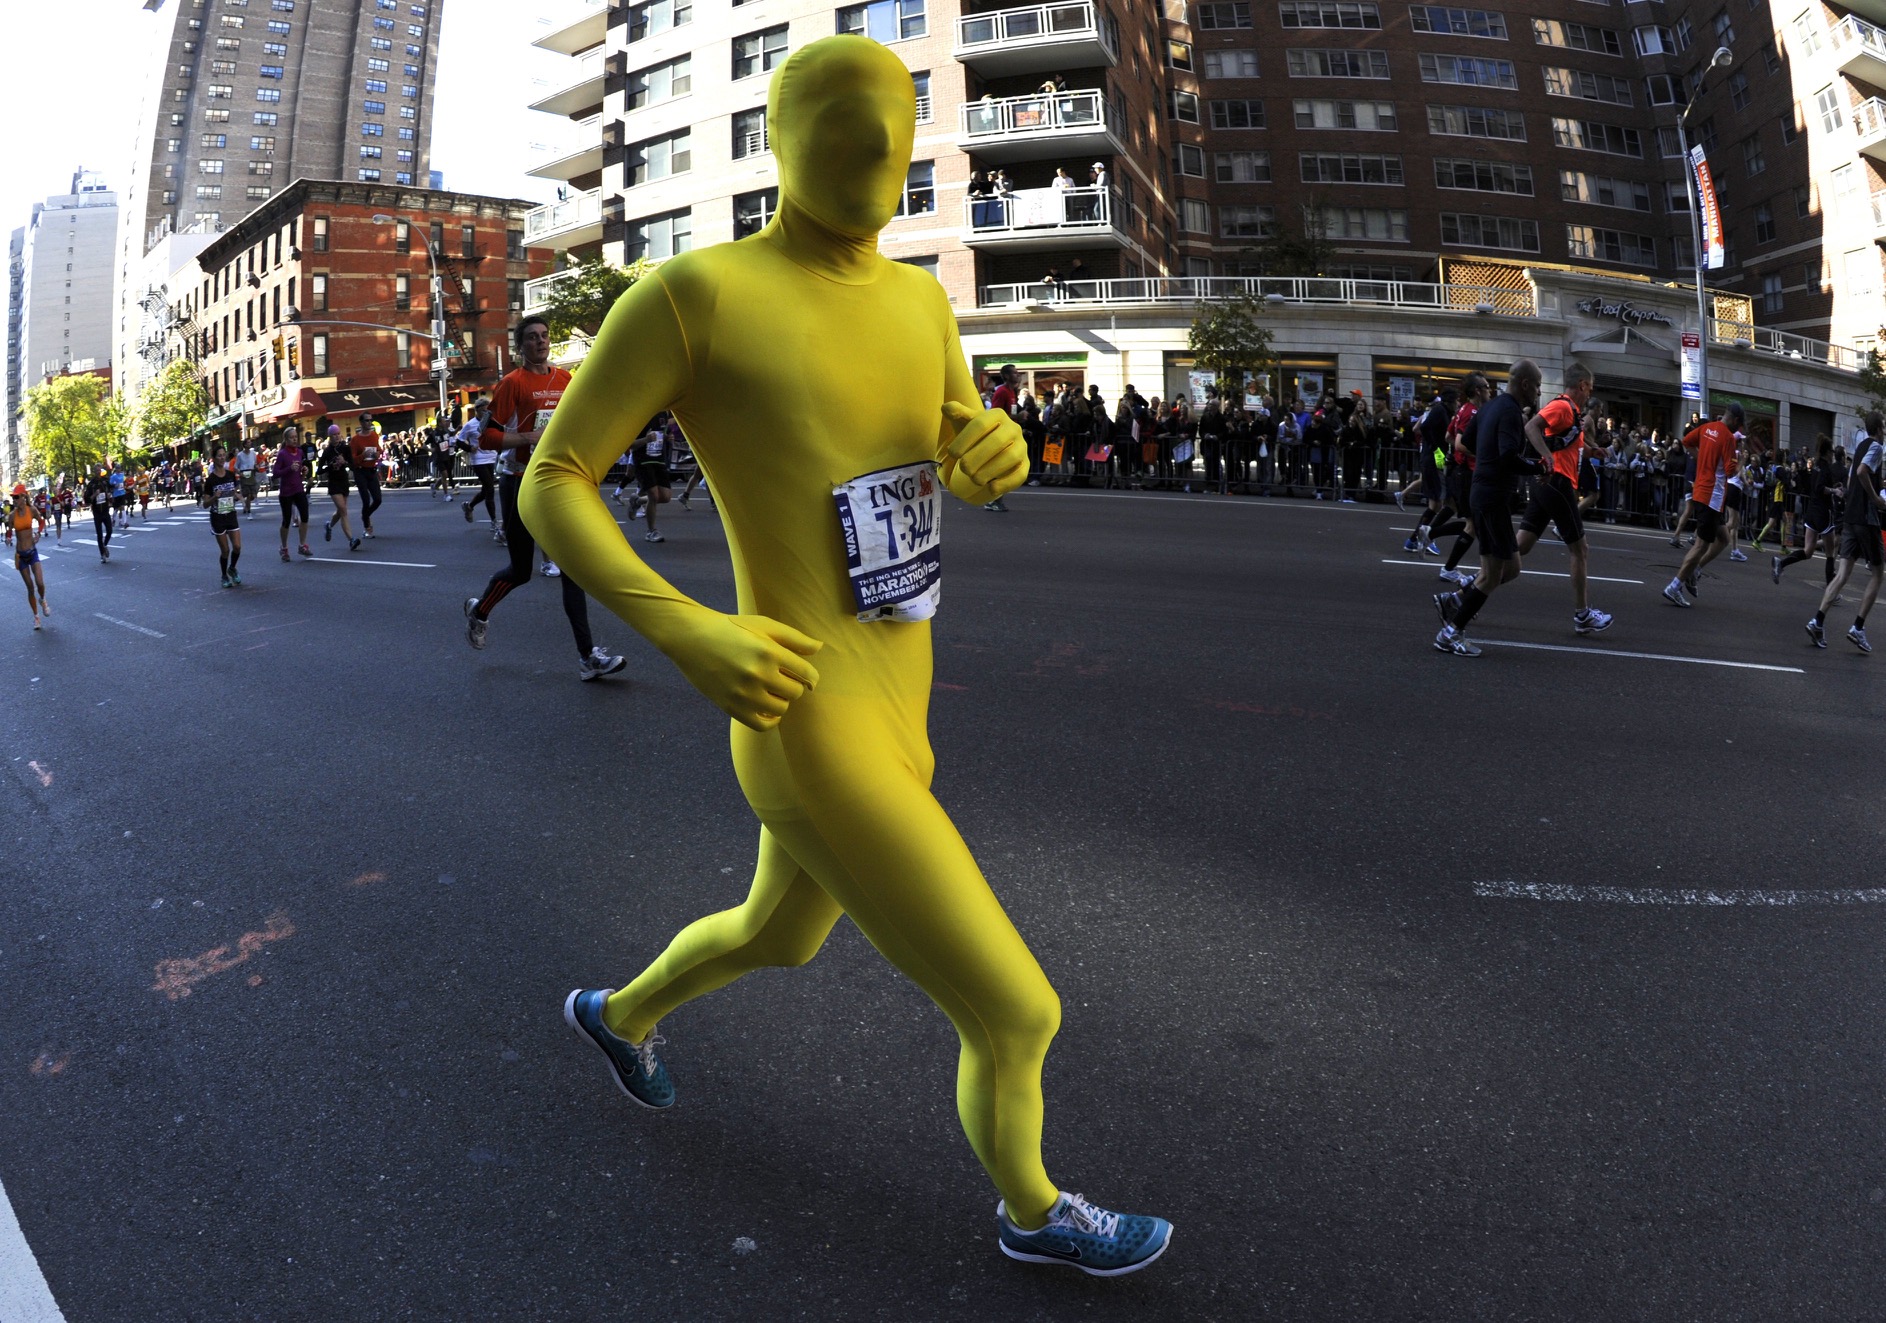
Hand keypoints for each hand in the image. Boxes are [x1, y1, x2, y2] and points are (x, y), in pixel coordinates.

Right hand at [663, 610, 823, 731]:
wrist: (691, 637)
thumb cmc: (732, 628)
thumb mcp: (763, 625)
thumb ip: (794, 638)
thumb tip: (820, 648)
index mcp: (769, 651)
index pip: (807, 674)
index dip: (810, 677)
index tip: (805, 676)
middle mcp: (758, 673)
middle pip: (795, 692)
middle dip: (793, 685)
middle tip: (781, 678)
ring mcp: (743, 692)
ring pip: (781, 708)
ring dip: (781, 701)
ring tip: (771, 689)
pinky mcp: (730, 706)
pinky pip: (762, 725)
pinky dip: (770, 719)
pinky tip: (768, 708)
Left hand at [941, 401, 1028, 503]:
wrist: (991, 447)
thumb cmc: (974, 434)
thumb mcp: (964, 422)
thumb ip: (956, 413)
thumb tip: (946, 408)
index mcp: (997, 415)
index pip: (981, 424)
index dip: (965, 440)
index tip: (952, 453)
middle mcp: (1013, 428)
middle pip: (996, 441)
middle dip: (976, 457)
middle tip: (963, 468)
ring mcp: (1022, 447)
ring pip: (1010, 457)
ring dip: (990, 470)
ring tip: (973, 479)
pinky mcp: (1025, 465)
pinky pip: (1020, 474)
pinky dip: (1006, 483)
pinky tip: (990, 488)